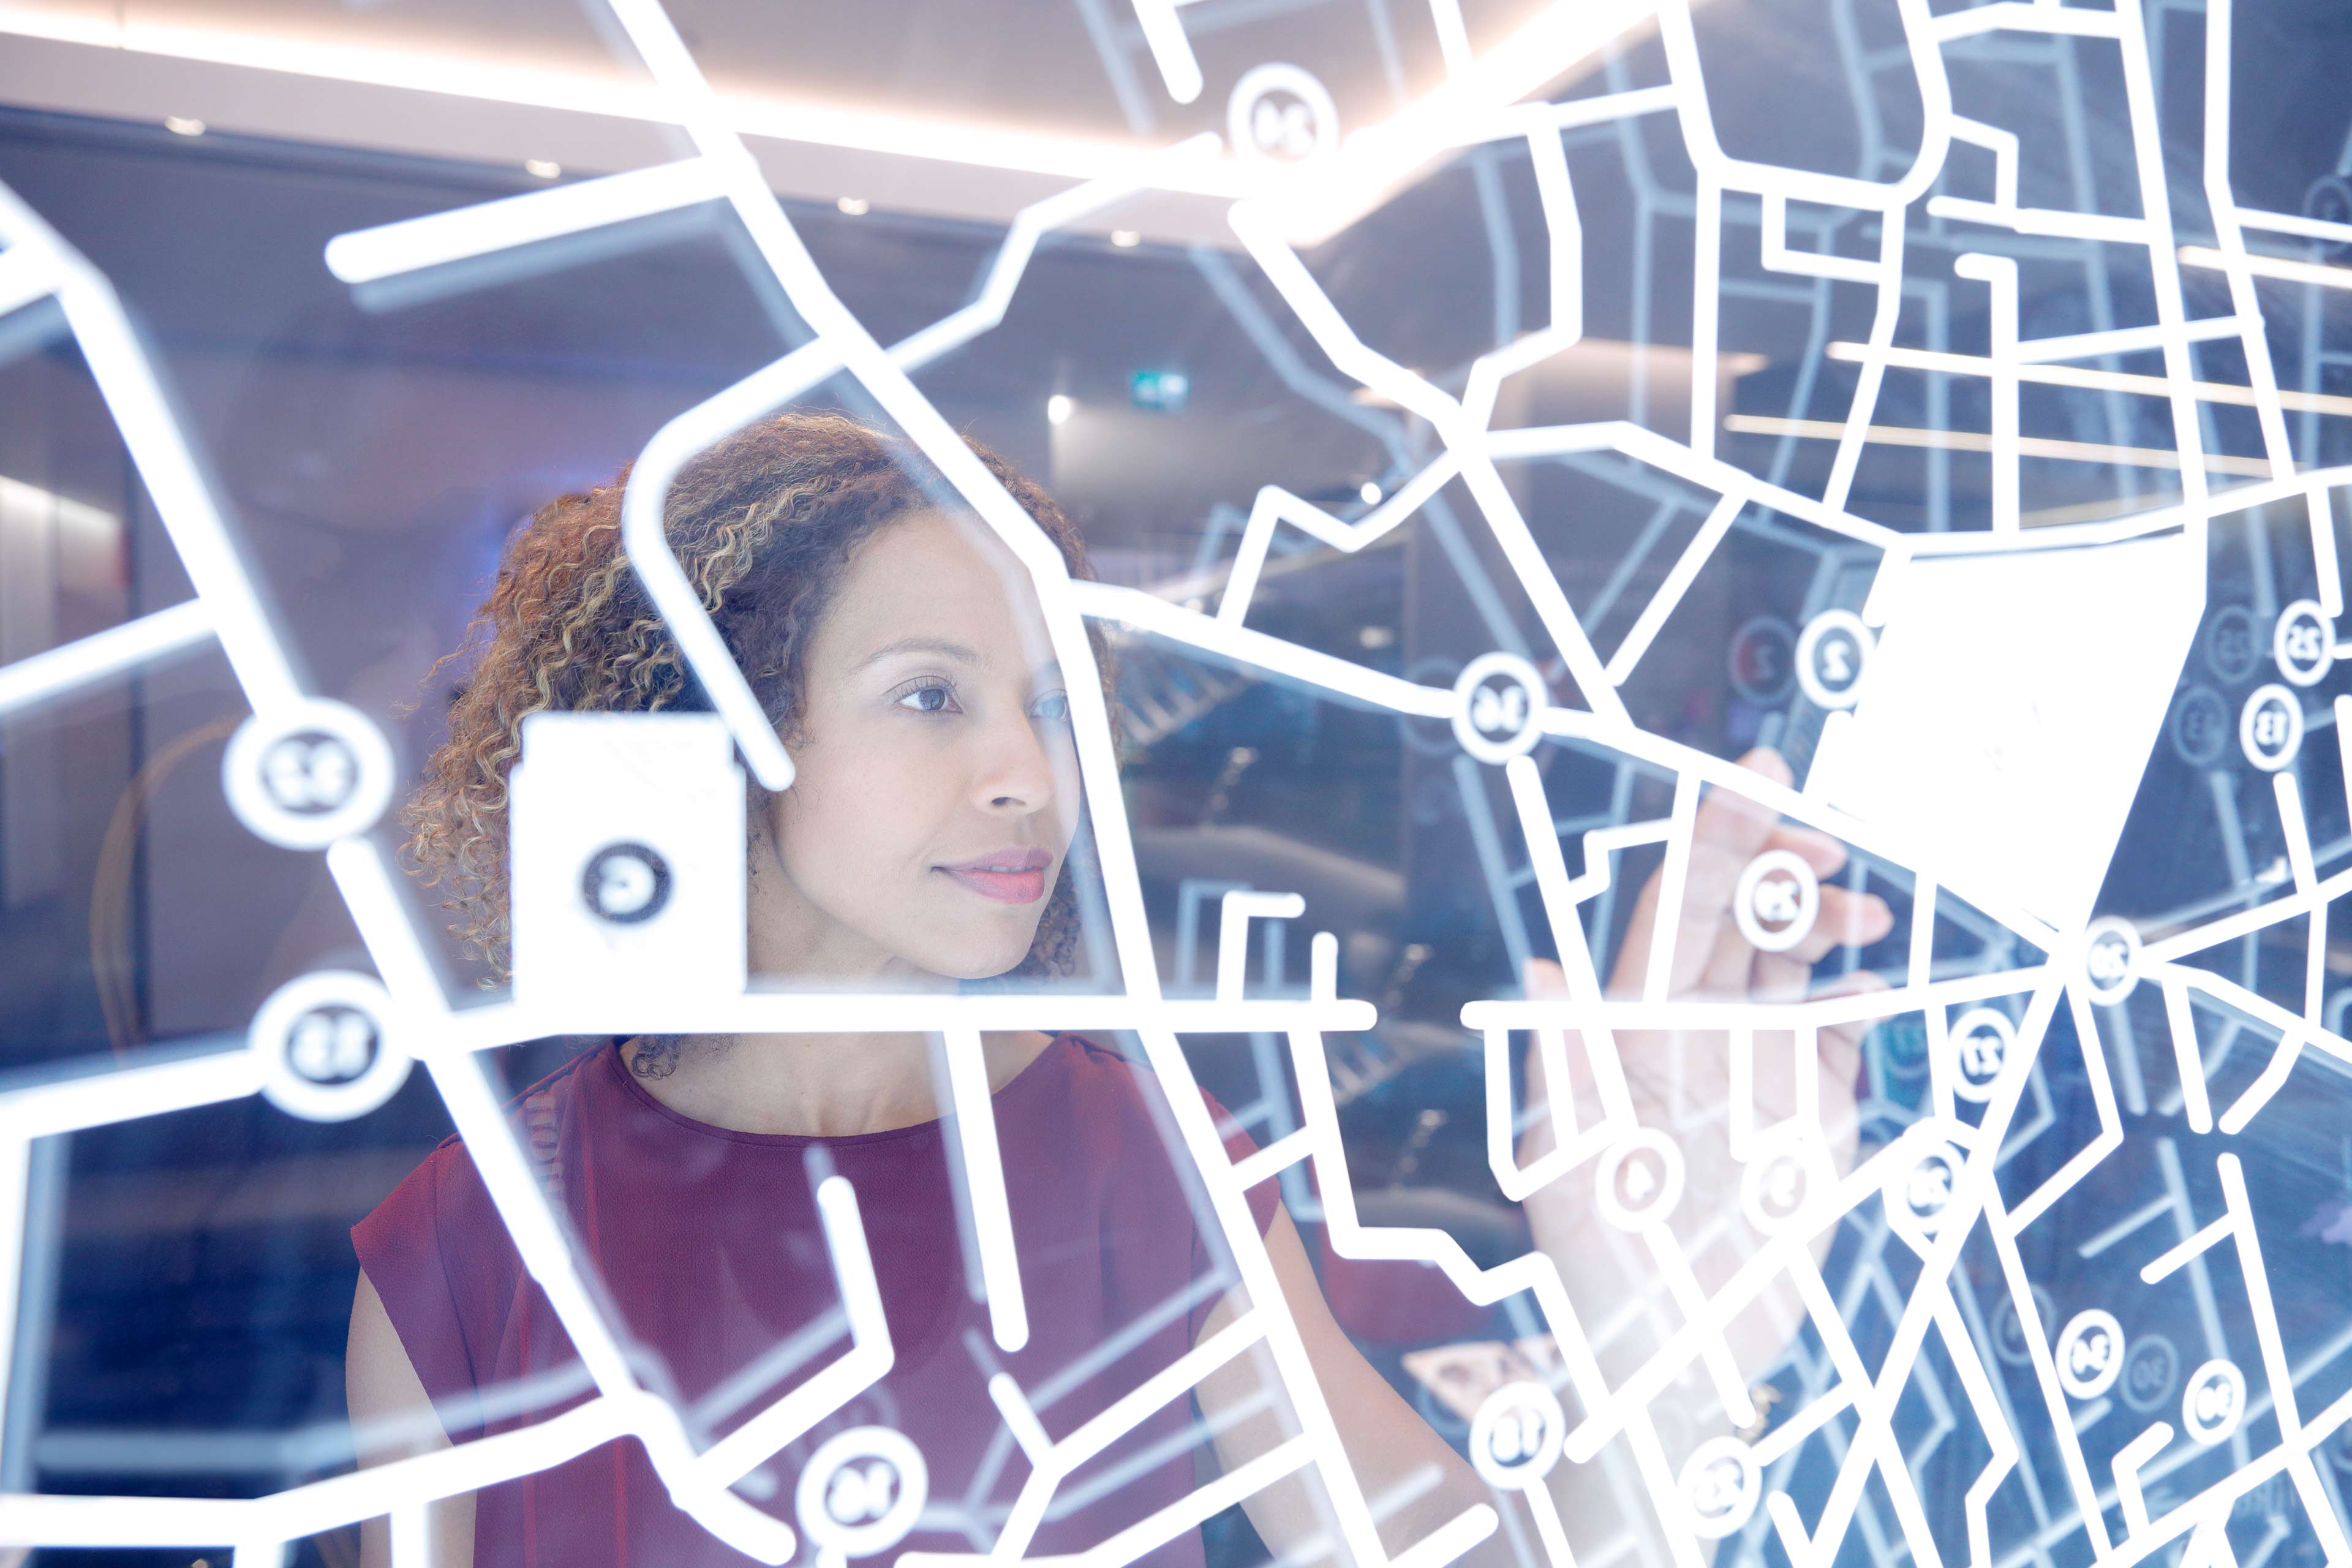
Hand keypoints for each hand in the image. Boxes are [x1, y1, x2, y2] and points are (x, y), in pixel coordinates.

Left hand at [1515, 748, 1891, 1396]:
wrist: (1679, 1361)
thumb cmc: (1599, 1268)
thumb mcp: (1566, 1169)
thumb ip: (1561, 1066)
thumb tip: (1539, 967)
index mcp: (1630, 1025)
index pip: (1674, 905)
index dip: (1714, 834)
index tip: (1760, 774)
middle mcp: (1691, 1029)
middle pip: (1739, 913)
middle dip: (1782, 860)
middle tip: (1831, 841)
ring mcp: (1754, 1062)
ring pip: (1794, 957)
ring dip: (1827, 919)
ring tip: (1866, 914)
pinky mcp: (1809, 1107)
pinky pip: (1841, 1028)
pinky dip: (1863, 995)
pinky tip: (1876, 984)